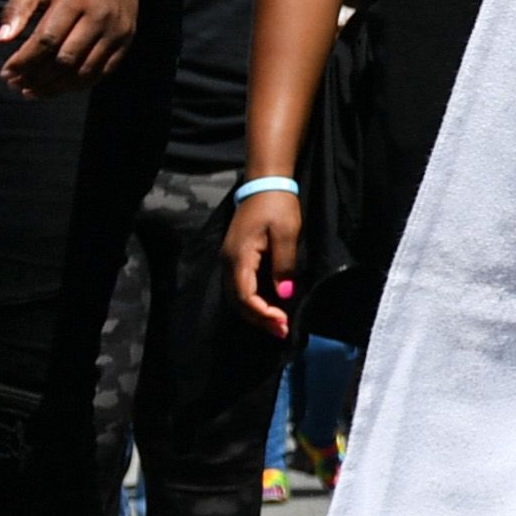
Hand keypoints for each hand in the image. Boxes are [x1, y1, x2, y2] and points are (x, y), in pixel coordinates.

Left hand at [0, 0, 140, 95]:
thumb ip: (18, 7)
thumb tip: (3, 40)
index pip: (46, 40)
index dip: (24, 61)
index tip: (6, 73)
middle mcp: (99, 17)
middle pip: (65, 60)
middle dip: (37, 77)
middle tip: (17, 85)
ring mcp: (116, 31)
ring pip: (85, 71)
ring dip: (57, 86)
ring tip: (34, 90)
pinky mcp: (127, 39)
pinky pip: (103, 71)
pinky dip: (80, 83)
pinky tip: (60, 85)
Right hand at [225, 187, 300, 338]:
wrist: (265, 183)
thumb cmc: (277, 205)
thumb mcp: (286, 233)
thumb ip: (284, 264)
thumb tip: (284, 294)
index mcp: (239, 257)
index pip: (245, 295)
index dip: (262, 312)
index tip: (283, 322)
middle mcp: (229, 261)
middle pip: (238, 300)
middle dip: (260, 319)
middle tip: (283, 332)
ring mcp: (231, 259)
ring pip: (238, 295)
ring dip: (256, 312)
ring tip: (278, 325)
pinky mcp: (237, 257)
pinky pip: (241, 286)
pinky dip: (254, 300)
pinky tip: (270, 306)